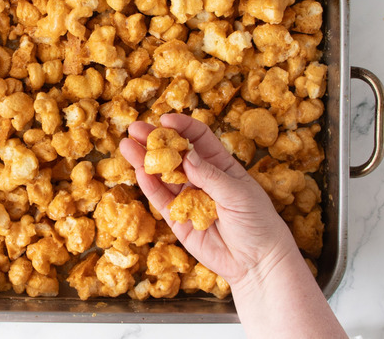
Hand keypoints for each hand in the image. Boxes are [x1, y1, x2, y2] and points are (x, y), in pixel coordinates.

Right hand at [119, 113, 297, 286]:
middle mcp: (201, 178)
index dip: (182, 127)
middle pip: (174, 154)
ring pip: (162, 175)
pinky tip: (138, 171)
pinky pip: (160, 200)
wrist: (255, 262)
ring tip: (126, 146)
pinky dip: (149, 186)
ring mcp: (187, 197)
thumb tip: (188, 155)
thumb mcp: (238, 194)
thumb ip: (211, 176)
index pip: (198, 138)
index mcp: (220, 165)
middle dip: (155, 140)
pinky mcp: (177, 219)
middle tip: (135, 128)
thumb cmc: (257, 222)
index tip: (165, 120)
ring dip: (145, 160)